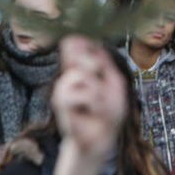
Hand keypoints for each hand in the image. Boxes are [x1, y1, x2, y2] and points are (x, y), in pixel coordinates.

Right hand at [52, 37, 126, 156]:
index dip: (79, 36)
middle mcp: (70, 73)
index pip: (74, 43)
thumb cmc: (108, 111)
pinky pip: (83, 92)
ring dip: (97, 89)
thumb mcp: (114, 82)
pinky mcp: (60, 102)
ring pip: (80, 74)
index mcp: (83, 67)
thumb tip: (93, 43)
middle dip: (91, 60)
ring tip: (99, 102)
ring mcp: (63, 87)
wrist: (102, 137)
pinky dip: (94, 102)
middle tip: (99, 73)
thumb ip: (104, 64)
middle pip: (72, 48)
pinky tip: (93, 110)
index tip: (84, 36)